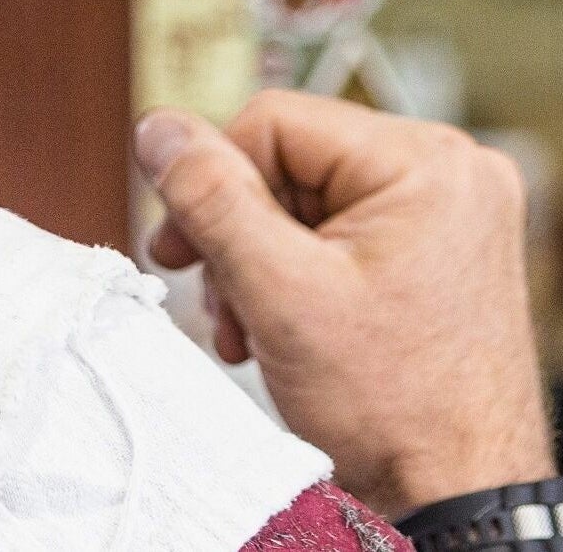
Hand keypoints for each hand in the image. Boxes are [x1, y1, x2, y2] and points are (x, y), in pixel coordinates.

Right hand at [138, 97, 554, 514]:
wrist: (458, 495)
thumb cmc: (396, 408)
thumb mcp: (278, 290)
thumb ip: (210, 196)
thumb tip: (157, 127)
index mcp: (427, 163)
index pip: (272, 122)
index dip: (215, 182)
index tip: (186, 246)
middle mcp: (452, 174)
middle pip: (288, 161)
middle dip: (236, 230)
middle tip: (209, 289)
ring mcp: (451, 215)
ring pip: (306, 199)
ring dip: (257, 258)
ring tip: (245, 322)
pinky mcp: (440, 251)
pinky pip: (340, 231)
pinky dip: (296, 272)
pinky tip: (277, 324)